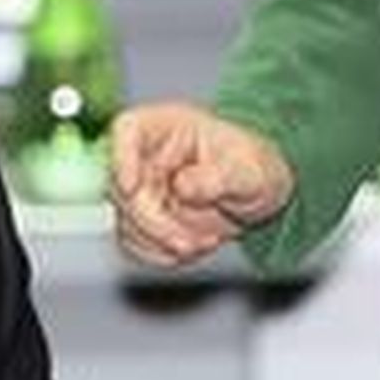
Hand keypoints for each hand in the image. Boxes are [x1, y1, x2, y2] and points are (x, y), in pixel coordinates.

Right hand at [110, 102, 294, 268]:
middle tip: (188, 242)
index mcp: (168, 126)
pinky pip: (133, 243)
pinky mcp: (141, 219)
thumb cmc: (252, 168)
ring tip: (203, 242)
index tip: (133, 188)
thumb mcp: (249, 170)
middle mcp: (147, 156)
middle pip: (121, 187)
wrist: (258, 196)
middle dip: (153, 222)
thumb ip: (218, 176)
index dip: (120, 157)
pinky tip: (192, 246)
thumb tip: (183, 186)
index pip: (128, 128)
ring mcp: (142, 188)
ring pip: (125, 221)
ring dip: (161, 242)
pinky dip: (161, 253)